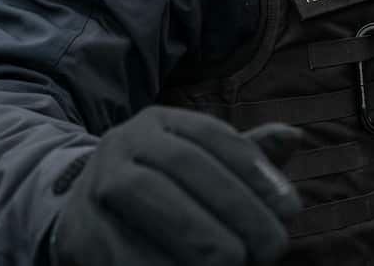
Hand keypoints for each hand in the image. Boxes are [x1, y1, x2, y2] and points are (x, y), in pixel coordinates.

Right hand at [52, 106, 302, 265]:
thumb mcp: (204, 171)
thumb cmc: (166, 195)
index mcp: (158, 122)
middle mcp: (123, 142)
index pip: (212, 135)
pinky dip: (162, 264)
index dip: (254, 170)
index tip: (290, 209)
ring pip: (149, 197)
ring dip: (199, 236)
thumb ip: (246, 159)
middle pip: (184, 164)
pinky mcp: (79, 232)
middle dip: (236, 207)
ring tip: (237, 262)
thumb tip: (293, 137)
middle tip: (272, 247)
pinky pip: (123, 249)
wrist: (86, 219)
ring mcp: (95, 183)